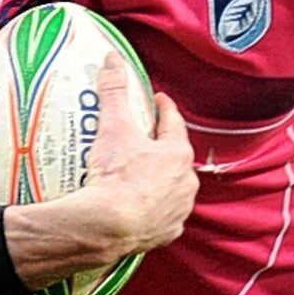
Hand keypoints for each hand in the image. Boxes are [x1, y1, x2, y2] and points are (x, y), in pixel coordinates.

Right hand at [79, 59, 196, 256]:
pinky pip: (164, 217)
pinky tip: (138, 208)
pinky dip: (154, 211)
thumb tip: (113, 62)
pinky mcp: (167, 232)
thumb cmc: (115, 177)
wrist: (107, 226)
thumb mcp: (113, 127)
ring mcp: (178, 209)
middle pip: (175, 157)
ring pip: (173, 189)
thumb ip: (114, 91)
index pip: (173, 123)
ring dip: (161, 182)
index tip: (157, 102)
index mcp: (177, 153)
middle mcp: (185, 182)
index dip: (164, 109)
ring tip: (138, 177)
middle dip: (161, 148)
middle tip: (142, 141)